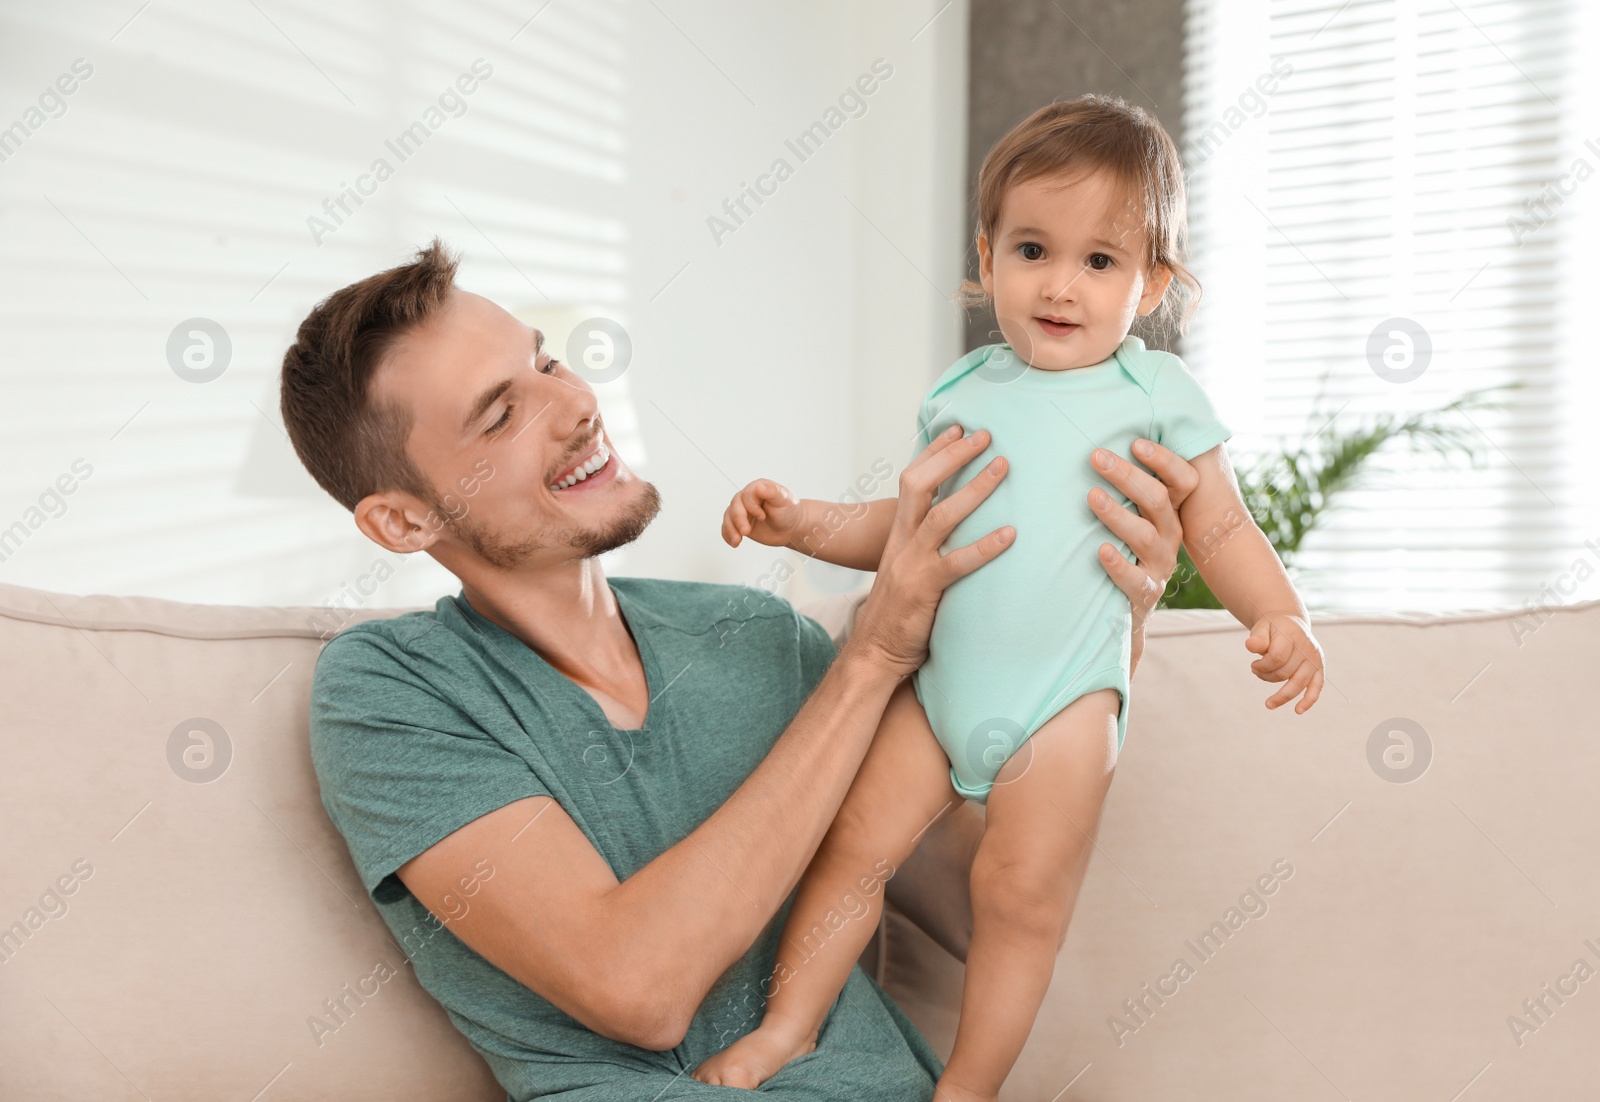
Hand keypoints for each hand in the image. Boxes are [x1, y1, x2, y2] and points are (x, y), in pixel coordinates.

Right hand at [722, 479, 806, 548]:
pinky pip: (727, 528)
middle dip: (738, 520)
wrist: (791, 527)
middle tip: (746, 532)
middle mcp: (746, 499)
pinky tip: (734, 543)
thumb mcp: (784, 499)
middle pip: (734, 507)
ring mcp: (742, 511)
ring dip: (731, 529)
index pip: (745, 495)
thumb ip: (772, 491)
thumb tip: (758, 487)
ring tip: (737, 540)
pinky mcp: (739, 524)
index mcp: (756, 488)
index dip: (750, 507)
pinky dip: (728, 535)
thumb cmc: (789, 511)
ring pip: (728, 517)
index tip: (762, 517)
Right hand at [849, 425, 1012, 679]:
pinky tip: (1011, 534)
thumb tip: (955, 528)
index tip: (958, 427)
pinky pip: (958, 562)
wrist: (875, 651)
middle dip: (952, 455)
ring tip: (1002, 467)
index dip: (935, 451)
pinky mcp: (926, 589)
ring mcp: (912, 563)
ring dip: (974, 488)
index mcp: (898, 534)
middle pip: (921, 483)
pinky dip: (986, 546)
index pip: (913, 479)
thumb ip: (926, 545)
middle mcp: (902, 541)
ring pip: (942, 515)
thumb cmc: (898, 613)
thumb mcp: (907, 568)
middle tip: (986, 436)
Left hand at [1086, 438, 1198, 675]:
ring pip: (1145, 535)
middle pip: (1158, 499)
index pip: (1183, 479)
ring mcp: (1160, 564)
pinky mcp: (1144, 591)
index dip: (1164, 460)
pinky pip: (1133, 578)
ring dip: (1117, 514)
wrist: (1125, 607)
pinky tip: (1101, 550)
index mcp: (1169, 511)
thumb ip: (1123, 489)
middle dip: (1127, 476)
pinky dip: (1117, 564)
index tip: (1135, 443)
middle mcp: (1170, 534)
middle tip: (1096, 457)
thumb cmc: (1122, 547)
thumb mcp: (1130, 516)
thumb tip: (1097, 447)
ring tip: (1092, 497)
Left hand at [1245, 611, 1324, 712]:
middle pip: (1286, 672)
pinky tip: (1298, 710)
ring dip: (1281, 695)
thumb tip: (1250, 646)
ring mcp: (1315, 659)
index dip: (1262, 666)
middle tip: (1256, 672)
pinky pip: (1317, 687)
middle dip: (1267, 677)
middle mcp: (1307, 648)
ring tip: (1268, 703)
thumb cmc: (1272, 628)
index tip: (1253, 665)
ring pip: (1298, 683)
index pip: (1277, 658)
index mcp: (1292, 635)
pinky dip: (1309, 700)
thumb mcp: (1261, 627)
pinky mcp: (1319, 669)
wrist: (1289, 623)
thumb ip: (1257, 638)